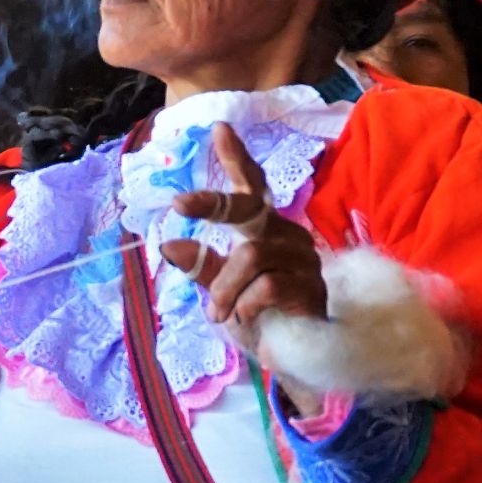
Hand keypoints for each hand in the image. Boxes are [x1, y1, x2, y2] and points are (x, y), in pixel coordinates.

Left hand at [156, 123, 327, 327]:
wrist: (293, 354)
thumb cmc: (257, 314)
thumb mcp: (222, 289)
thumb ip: (202, 266)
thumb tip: (170, 244)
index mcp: (263, 228)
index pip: (252, 185)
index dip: (237, 157)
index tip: (219, 128)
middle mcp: (285, 233)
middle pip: (249, 207)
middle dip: (213, 204)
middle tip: (181, 205)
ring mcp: (302, 258)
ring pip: (250, 255)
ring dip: (225, 288)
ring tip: (220, 313)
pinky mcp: (311, 285)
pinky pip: (267, 285)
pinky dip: (246, 304)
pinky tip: (245, 318)